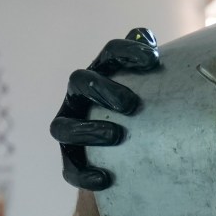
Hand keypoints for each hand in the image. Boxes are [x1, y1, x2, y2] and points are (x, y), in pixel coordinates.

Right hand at [51, 29, 161, 189]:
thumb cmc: (141, 115)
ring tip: (116, 136)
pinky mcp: (70, 158)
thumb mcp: (150, 90)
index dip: (127, 52)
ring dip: (88, 130)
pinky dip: (84, 173)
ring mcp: (70, 127)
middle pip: (80, 81)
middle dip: (104, 89)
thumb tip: (147, 36)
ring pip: (62, 126)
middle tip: (131, 105)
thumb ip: (148, 66)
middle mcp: (79, 97)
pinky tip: (105, 179)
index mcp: (102, 74)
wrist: (125, 160)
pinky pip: (69, 167)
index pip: (110, 53)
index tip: (153, 59)